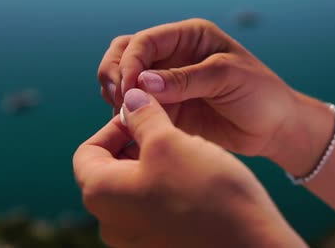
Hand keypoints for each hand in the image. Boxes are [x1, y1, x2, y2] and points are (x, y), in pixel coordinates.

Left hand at [73, 88, 304, 247]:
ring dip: (154, 162)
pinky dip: (167, 184)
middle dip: (136, 142)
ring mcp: (137, 238)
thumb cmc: (205, 191)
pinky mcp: (161, 243)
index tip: (143, 115)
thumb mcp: (169, 141)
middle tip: (166, 126)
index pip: (87, 151)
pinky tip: (196, 175)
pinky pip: (154, 206)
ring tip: (185, 148)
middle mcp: (112, 222)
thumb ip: (143, 117)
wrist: (248, 240)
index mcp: (101, 194)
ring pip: (135, 186)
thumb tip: (130, 100)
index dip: (114, 126)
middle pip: (111, 169)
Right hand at [97, 18, 299, 157]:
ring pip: (124, 80)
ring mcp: (167, 83)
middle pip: (124, 54)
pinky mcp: (167, 109)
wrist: (275, 128)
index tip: (130, 89)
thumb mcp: (227, 78)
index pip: (144, 41)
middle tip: (119, 99)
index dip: (130, 62)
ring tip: (124, 114)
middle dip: (114, 73)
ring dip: (116, 94)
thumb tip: (141, 83)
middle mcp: (174, 56)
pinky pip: (136, 108)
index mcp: (190, 37)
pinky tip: (133, 128)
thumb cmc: (261, 94)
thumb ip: (185, 80)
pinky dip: (126, 115)